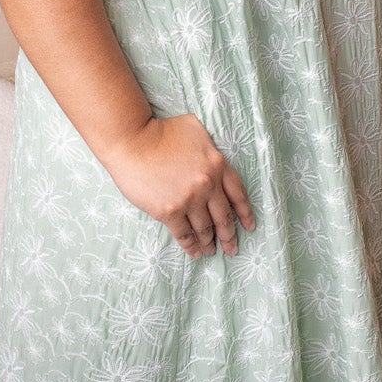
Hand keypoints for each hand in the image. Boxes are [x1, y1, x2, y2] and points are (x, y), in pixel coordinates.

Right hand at [101, 114, 256, 257]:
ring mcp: (189, 200)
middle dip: (229, 236)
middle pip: (224, 217)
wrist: (132, 141)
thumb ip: (209, 145)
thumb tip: (213, 156)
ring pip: (205, 228)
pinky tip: (194, 252)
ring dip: (209, 243)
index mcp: (217, 164)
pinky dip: (190, 246)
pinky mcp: (169, 211)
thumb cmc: (160, 131)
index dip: (245, 213)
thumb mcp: (194, 129)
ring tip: (211, 251)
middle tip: (232, 248)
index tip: (249, 227)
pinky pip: (184, 234)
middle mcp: (208, 184)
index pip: (238, 194)